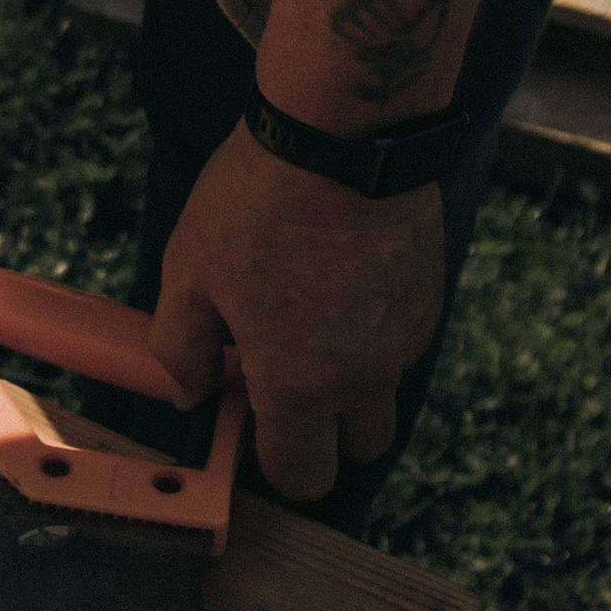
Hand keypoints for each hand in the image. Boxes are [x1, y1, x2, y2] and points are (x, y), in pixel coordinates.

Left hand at [151, 123, 443, 502]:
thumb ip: (180, 350)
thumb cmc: (257, 204)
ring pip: (379, 392)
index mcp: (302, 385)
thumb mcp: (188, 274)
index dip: (271, 461)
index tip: (244, 419)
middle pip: (356, 449)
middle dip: (319, 432)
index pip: (302, 476)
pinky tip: (332, 279)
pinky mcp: (430, 297)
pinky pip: (398, 343)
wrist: (345, 134)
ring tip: (298, 311)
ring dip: (345, 379)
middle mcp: (367, 376)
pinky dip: (367, 334)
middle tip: (272, 372)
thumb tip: (188, 393)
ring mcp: (407, 338)